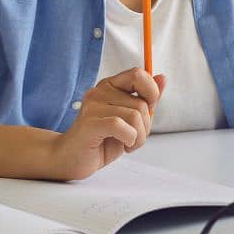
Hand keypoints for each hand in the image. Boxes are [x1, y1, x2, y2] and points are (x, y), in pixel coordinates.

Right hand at [49, 68, 164, 179]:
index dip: (151, 92)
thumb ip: (145, 99)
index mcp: (110, 85)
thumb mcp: (130, 119)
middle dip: (146, 125)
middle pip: (141, 102)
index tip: (149, 110)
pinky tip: (124, 146)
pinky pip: (122, 126)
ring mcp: (92, 106)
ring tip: (128, 144)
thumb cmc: (102, 139)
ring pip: (135, 115)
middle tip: (134, 137)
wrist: (71, 159)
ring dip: (139, 136)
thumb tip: (162, 78)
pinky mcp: (89, 123)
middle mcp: (100, 91)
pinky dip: (130, 139)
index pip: (138, 74)